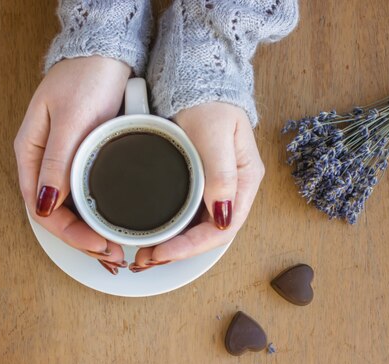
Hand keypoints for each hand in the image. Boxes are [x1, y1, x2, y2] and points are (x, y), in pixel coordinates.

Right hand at [14, 56, 130, 272]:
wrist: (107, 53)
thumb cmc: (85, 78)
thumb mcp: (70, 120)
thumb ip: (56, 162)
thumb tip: (46, 205)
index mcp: (31, 155)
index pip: (42, 209)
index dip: (69, 234)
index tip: (97, 245)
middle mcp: (43, 164)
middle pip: (56, 216)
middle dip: (82, 241)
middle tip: (111, 256)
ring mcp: (63, 163)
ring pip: (70, 210)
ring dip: (90, 233)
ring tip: (114, 251)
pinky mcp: (82, 159)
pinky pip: (84, 196)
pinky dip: (96, 216)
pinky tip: (110, 228)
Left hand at [130, 103, 263, 271]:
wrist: (193, 79)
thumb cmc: (208, 102)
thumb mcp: (215, 135)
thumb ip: (221, 174)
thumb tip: (223, 214)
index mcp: (244, 181)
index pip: (223, 228)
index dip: (193, 246)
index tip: (164, 251)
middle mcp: (232, 190)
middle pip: (208, 234)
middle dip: (179, 251)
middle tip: (146, 259)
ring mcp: (214, 188)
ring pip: (196, 228)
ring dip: (172, 245)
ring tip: (144, 254)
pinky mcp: (196, 182)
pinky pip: (185, 214)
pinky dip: (169, 229)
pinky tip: (152, 236)